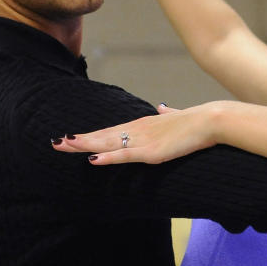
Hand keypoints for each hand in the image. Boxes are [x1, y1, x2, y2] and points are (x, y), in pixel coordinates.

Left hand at [52, 103, 219, 164]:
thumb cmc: (196, 120)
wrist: (210, 120)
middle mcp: (137, 130)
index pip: (110, 131)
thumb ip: (168, 113)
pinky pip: (125, 155)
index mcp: (142, 124)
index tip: (73, 137)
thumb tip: (162, 106)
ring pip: (107, 143)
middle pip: (102, 136)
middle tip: (56, 142)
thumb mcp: (176, 116)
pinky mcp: (152, 152)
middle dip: (78, 140)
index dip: (91, 135)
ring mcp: (143, 140)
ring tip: (64, 146)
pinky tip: (93, 159)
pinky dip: (108, 158)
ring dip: (84, 146)